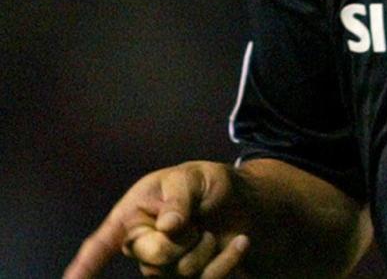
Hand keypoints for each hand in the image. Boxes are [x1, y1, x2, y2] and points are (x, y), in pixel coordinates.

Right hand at [66, 161, 248, 278]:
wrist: (240, 199)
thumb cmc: (205, 184)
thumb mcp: (191, 178)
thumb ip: (178, 199)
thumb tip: (167, 227)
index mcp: (131, 218)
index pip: (100, 245)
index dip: (85, 265)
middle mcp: (142, 247)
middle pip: (153, 261)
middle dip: (182, 242)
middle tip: (197, 225)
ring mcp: (165, 267)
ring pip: (180, 273)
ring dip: (206, 249)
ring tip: (210, 231)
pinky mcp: (191, 278)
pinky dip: (226, 261)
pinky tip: (240, 242)